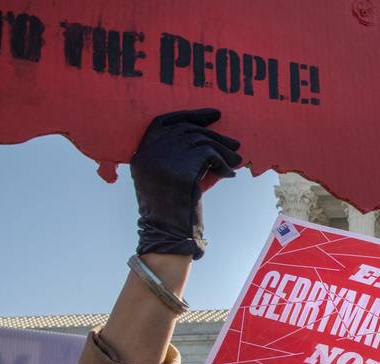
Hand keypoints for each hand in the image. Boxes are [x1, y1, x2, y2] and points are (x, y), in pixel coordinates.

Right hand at [131, 109, 241, 259]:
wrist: (167, 232)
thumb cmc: (172, 206)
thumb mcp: (167, 175)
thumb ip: (178, 153)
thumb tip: (210, 135)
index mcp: (142, 150)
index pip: (165, 121)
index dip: (191, 115)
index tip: (214, 115)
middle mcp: (150, 150)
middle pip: (188, 130)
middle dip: (215, 134)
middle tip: (235, 144)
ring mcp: (164, 157)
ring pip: (202, 140)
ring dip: (224, 150)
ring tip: (237, 161)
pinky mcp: (181, 167)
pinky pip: (210, 155)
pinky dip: (223, 163)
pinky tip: (229, 174)